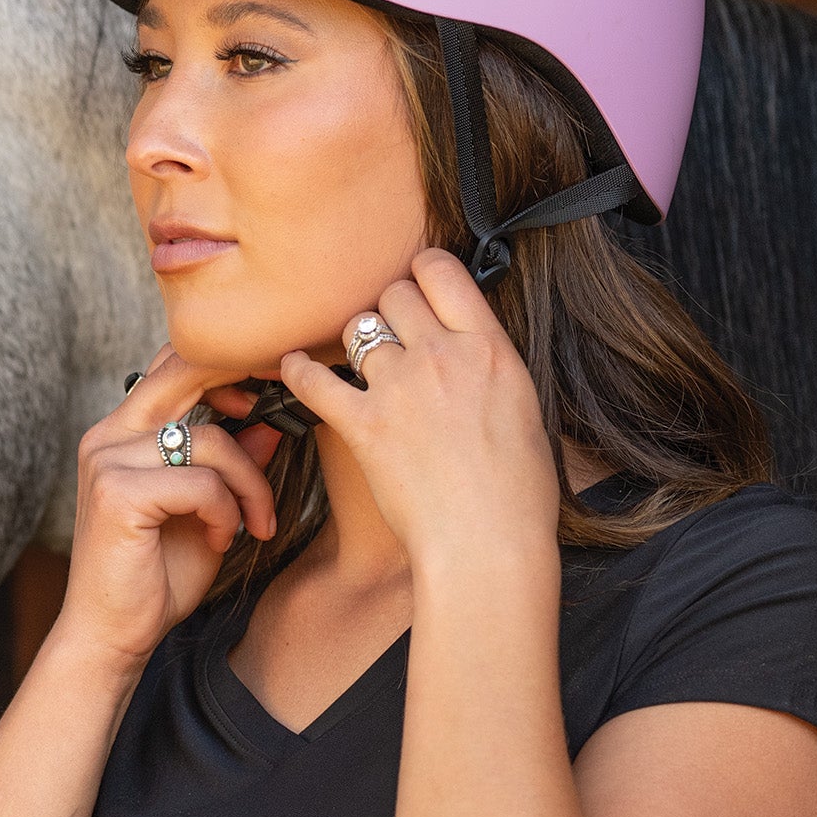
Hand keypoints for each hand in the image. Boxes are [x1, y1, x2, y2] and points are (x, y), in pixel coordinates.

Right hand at [55, 349, 280, 669]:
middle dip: (247, 386)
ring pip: (210, 440)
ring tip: (253, 522)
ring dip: (249, 483)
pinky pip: (201, 483)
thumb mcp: (208, 509)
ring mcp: (107, 461)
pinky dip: (226, 512)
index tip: (273, 387)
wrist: (111, 636)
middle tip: (287, 414)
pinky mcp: (117, 494)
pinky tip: (222, 539)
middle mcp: (107, 435)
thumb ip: (232, 462)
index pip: (172, 365)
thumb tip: (272, 419)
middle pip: (185, 373)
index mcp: (122, 431)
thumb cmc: (155, 576)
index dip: (227, 361)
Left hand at [276, 248, 559, 581]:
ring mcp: (400, 388)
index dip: (421, 271)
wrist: (488, 545)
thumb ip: (490, 367)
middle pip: (393, 294)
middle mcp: (442, 356)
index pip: (442, 272)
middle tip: (387, 333)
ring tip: (354, 360)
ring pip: (356, 330)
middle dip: (387, 308)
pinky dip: (297, 372)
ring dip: (354, 343)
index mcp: (490, 349)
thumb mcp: (525, 410)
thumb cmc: (516, 494)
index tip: (415, 284)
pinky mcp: (362, 424)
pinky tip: (291, 369)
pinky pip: (313, 379)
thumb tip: (470, 348)